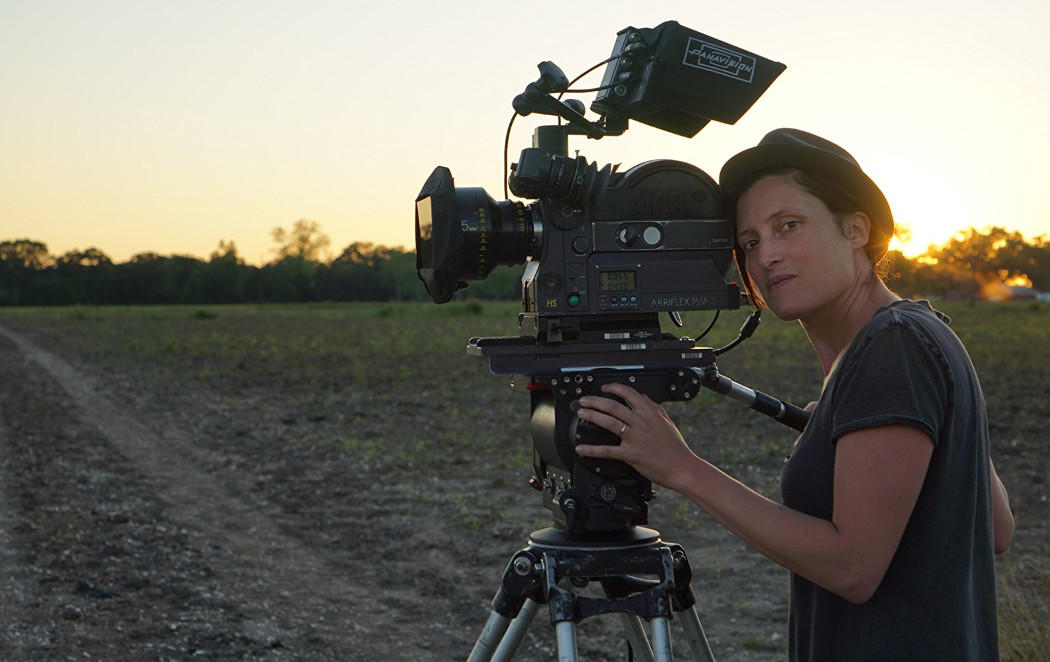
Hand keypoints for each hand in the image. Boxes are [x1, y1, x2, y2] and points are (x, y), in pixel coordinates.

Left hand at [575, 382, 697, 490]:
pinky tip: (581, 448)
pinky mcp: (630, 454)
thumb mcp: (667, 422)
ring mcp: (634, 438)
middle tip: (584, 400)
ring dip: (592, 416)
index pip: (629, 393)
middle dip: (595, 401)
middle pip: (613, 406)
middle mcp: (641, 422)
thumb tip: (644, 397)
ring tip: (581, 413)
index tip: (604, 388)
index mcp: (650, 413)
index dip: (613, 388)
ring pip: (608, 422)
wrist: (682, 467)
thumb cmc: (676, 448)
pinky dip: (592, 450)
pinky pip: (607, 451)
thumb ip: (655, 408)